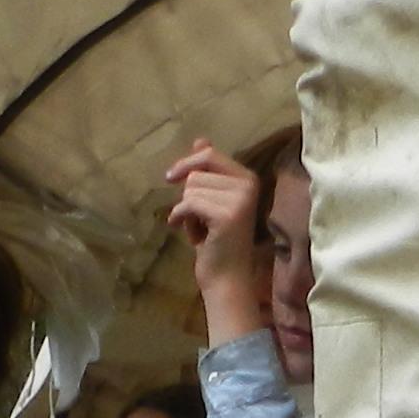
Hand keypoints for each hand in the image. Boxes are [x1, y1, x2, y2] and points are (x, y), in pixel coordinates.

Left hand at [161, 139, 268, 335]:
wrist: (225, 278)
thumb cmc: (216, 242)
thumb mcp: (210, 201)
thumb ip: (207, 171)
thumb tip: (200, 139)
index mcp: (247, 178)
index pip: (209, 154)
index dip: (186, 164)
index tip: (170, 178)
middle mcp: (248, 184)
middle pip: (196, 173)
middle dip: (187, 196)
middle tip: (197, 219)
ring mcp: (240, 199)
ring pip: (190, 189)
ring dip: (186, 211)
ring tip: (199, 229)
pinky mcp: (227, 214)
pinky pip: (188, 203)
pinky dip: (180, 218)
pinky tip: (188, 233)